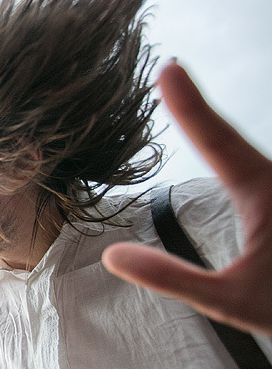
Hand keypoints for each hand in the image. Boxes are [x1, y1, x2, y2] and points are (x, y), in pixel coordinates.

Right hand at [103, 62, 271, 335]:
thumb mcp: (231, 301)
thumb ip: (171, 276)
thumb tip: (112, 255)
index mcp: (266, 193)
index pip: (217, 139)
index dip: (189, 103)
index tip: (168, 66)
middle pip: (235, 141)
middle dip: (201, 112)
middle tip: (170, 75)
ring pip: (258, 157)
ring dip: (224, 138)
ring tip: (188, 102)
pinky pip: (265, 173)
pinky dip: (240, 162)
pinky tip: (236, 171)